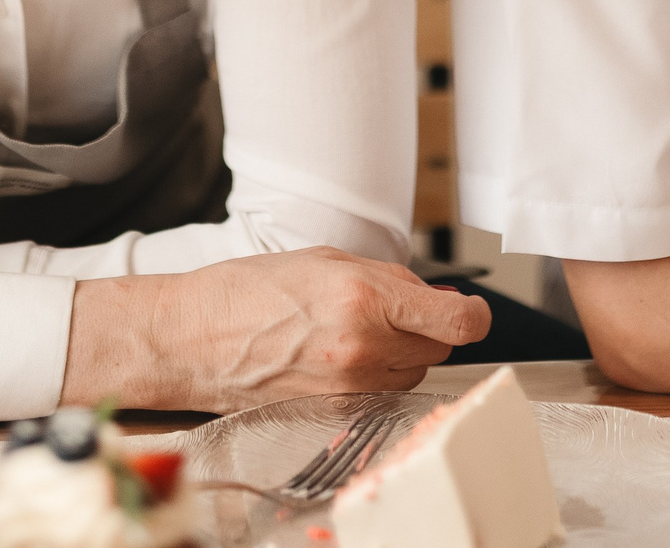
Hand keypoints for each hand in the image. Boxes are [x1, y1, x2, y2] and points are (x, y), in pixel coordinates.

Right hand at [65, 248, 490, 414]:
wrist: (194, 338)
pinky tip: (339, 353)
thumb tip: (437, 299)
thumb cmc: (248, 290)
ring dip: (401, 353)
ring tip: (354, 329)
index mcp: (363, 297)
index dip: (475, 315)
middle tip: (391, 309)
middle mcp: (363, 347)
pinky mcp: (338, 411)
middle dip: (425, 328)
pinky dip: (376, 375)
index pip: (457, 322)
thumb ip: (389, 279)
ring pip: (413, 373)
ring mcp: (351, 385)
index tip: (471, 310)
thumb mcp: (326, 258)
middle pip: (438, 348)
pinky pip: (382, 393)